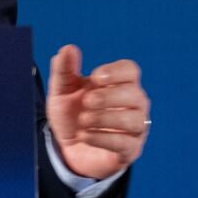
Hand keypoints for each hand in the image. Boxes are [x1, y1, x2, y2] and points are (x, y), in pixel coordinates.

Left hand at [46, 44, 149, 178]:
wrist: (67, 147)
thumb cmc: (71, 114)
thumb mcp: (61, 91)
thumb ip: (64, 70)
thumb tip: (68, 48)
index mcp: (118, 84)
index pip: (130, 70)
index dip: (115, 71)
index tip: (95, 77)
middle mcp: (133, 104)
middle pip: (135, 94)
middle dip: (109, 97)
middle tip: (87, 101)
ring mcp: (135, 127)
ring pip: (134, 120)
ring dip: (105, 119)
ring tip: (83, 120)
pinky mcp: (130, 149)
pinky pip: (126, 143)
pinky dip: (103, 138)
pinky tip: (84, 135)